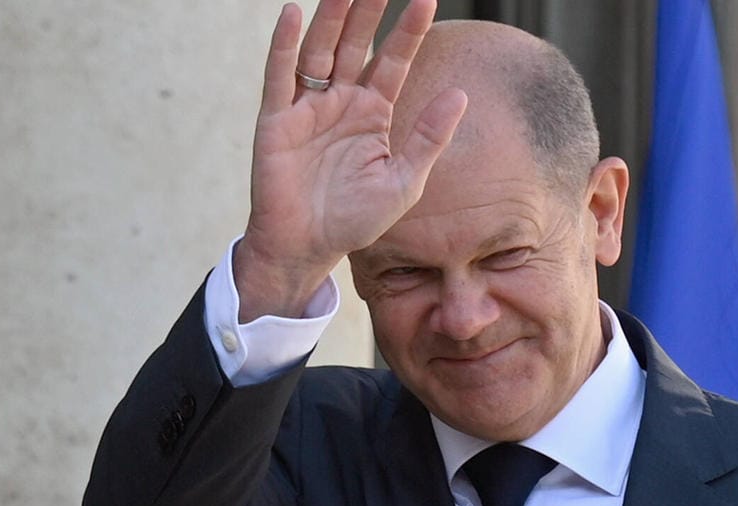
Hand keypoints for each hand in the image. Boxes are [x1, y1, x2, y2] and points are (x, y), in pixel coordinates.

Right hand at [234, 0, 467, 319]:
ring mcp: (308, 107)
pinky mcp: (276, 120)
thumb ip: (428, 137)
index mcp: (373, 112)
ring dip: (331, 18)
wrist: (308, 248)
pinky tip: (290, 14)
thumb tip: (461, 94)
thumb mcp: (404, 181)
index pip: (394, 61)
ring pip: (320, 50)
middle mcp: (341, 101)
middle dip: (368, 10)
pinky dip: (282, 45)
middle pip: (357, 44)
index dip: (409, 31)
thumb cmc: (355, 220)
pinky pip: (279, 76)